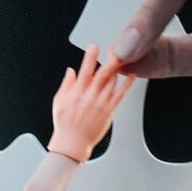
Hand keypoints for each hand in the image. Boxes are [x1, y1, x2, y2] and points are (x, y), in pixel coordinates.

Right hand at [49, 44, 134, 161]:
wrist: (72, 143)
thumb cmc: (65, 125)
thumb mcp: (59, 101)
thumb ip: (66, 84)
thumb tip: (70, 71)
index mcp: (77, 91)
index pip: (85, 69)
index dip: (90, 56)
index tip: (94, 47)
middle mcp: (90, 95)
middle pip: (102, 73)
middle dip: (109, 60)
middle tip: (114, 50)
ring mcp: (101, 103)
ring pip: (112, 82)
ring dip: (118, 70)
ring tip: (123, 60)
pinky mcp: (109, 111)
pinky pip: (120, 95)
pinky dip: (127, 84)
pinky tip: (132, 76)